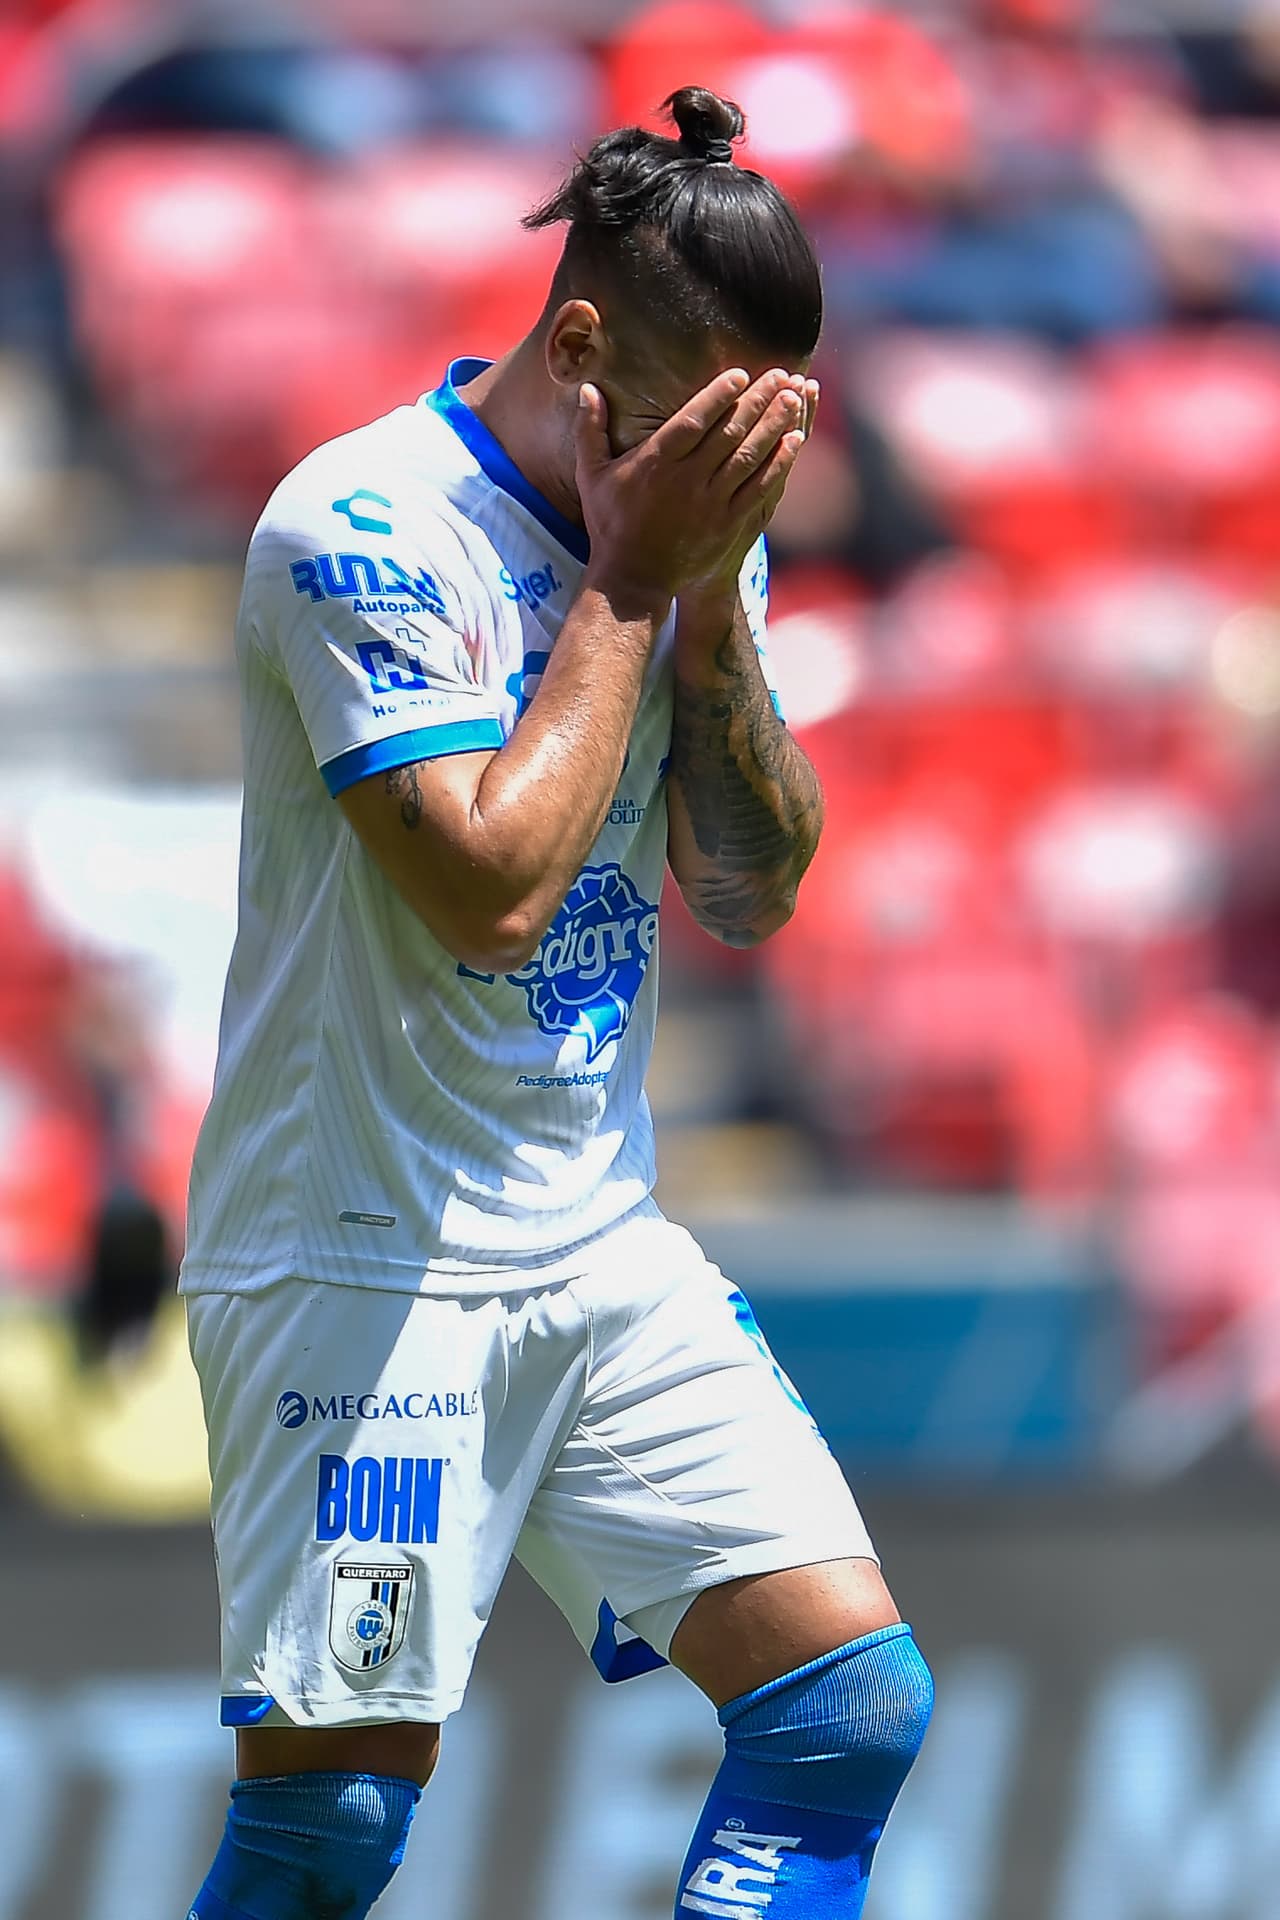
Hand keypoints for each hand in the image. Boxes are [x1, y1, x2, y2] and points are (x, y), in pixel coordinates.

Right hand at [575, 367, 809, 609]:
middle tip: (781, 373)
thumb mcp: (592, 475)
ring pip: (749, 455)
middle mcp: (686, 480)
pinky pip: (759, 487)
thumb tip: (586, 388)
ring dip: (775, 424)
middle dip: (758, 400)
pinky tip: (795, 439)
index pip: (693, 420)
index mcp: (655, 463)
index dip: (719, 395)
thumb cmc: (610, 524)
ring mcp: (710, 504)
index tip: (741, 373)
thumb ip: (589, 430)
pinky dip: (779, 462)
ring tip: (794, 396)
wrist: (632, 580)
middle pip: (729, 432)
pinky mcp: (728, 524)